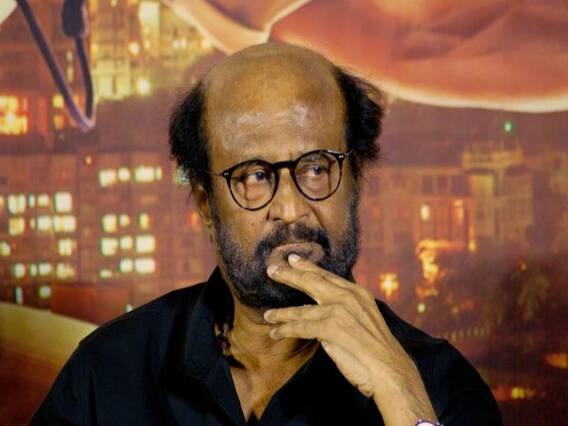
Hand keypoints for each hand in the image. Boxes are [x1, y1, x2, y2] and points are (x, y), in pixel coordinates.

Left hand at [265, 254, 436, 425]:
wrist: (390, 370)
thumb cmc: (376, 350)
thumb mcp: (364, 318)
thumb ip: (344, 309)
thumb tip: (321, 309)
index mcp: (357, 292)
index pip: (327, 275)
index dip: (308, 267)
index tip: (293, 259)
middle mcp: (347, 296)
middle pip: (311, 281)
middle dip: (289, 275)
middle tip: (272, 270)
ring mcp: (339, 311)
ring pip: (301, 309)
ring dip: (281, 313)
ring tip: (268, 315)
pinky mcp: (331, 328)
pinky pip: (300, 327)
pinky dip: (285, 330)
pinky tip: (275, 333)